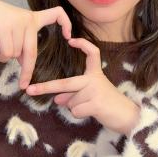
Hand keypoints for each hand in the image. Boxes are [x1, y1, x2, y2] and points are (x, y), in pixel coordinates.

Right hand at [0, 0, 71, 87]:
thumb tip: (23, 63)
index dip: (66, 24)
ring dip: (4, 55)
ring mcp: (18, 23)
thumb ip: (20, 43)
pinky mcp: (7, 28)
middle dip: (27, 71)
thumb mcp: (11, 30)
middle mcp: (28, 20)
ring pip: (16, 54)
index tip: (69, 36)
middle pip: (32, 52)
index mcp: (32, 18)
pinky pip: (7, 53)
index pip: (56, 14)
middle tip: (24, 85)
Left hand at [25, 37, 140, 135]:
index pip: (92, 53)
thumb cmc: (108, 104)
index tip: (71, 40)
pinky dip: (79, 115)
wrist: (127, 116)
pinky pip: (75, 111)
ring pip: (70, 102)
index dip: (83, 45)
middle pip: (65, 83)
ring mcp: (95, 91)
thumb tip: (57, 99)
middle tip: (30, 90)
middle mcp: (94, 79)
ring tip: (90, 107)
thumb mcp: (90, 95)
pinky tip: (92, 112)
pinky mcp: (95, 104)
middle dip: (46, 87)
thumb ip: (73, 94)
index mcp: (96, 73)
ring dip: (75, 107)